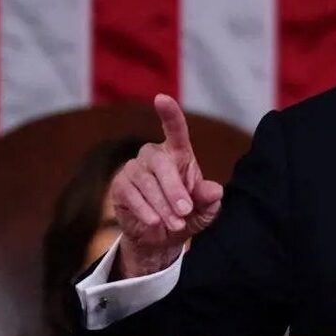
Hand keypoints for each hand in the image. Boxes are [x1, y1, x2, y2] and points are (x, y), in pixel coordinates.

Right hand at [109, 94, 222, 276]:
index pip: (175, 129)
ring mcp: (134, 169)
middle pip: (162, 164)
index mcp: (178, 153)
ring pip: (147, 183)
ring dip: (163, 206)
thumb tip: (215, 190)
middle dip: (174, 190)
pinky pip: (132, 195)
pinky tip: (155, 222)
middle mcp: (153, 155)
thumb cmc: (186, 214)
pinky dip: (146, 210)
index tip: (161, 98)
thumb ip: (209, 199)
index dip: (169, 113)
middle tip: (185, 212)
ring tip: (175, 224)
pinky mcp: (120, 186)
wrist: (161, 236)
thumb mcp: (204, 209)